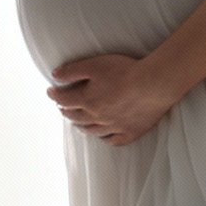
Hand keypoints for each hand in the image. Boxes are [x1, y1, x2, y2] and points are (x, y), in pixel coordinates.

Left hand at [46, 54, 182, 145]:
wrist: (155, 84)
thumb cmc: (125, 71)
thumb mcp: (95, 65)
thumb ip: (72, 70)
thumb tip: (54, 76)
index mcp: (87, 100)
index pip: (63, 99)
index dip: (54, 94)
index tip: (51, 91)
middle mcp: (97, 117)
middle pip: (75, 117)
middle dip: (66, 111)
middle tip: (63, 107)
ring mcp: (114, 127)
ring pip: (92, 131)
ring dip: (81, 126)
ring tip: (78, 122)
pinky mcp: (130, 132)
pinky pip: (114, 140)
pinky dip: (105, 138)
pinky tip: (103, 136)